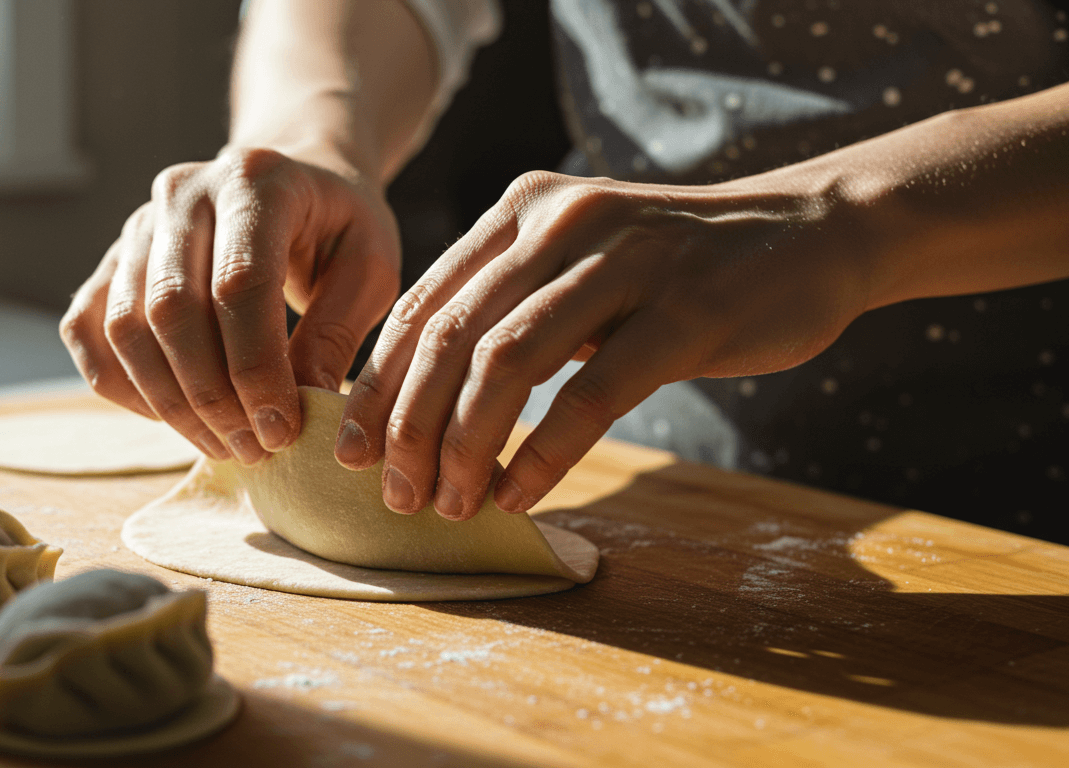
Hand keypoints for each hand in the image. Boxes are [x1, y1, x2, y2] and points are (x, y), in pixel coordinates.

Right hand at [61, 147, 400, 463]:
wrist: (293, 185)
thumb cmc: (338, 228)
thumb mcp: (368, 269)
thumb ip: (335, 332)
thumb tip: (302, 403)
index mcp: (256, 181)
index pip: (239, 283)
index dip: (256, 367)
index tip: (280, 429)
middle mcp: (183, 192)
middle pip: (173, 308)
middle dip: (212, 396)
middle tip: (254, 449)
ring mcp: (137, 224)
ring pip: (126, 326)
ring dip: (170, 402)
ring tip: (223, 443)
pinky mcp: (111, 259)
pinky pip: (89, 330)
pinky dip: (124, 385)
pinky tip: (174, 417)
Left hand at [334, 169, 873, 519]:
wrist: (809, 232)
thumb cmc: (676, 267)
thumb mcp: (581, 259)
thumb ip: (511, 305)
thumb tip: (421, 400)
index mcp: (523, 209)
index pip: (424, 304)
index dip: (379, 385)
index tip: (354, 450)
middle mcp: (563, 222)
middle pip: (451, 336)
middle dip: (409, 425)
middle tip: (395, 493)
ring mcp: (625, 262)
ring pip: (508, 363)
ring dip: (466, 445)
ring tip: (450, 503)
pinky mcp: (684, 312)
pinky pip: (590, 396)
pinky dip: (542, 455)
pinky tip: (518, 495)